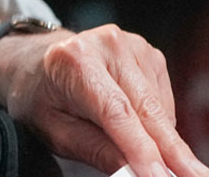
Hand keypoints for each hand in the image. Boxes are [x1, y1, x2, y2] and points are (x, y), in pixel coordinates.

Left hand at [0, 25, 208, 176]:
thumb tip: (133, 172)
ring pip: (160, 107)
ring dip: (167, 142)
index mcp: (75, 61)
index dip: (142, 148)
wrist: (36, 60)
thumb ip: (95, 150)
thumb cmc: (40, 96)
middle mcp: (107, 45)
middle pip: (147, 109)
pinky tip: (146, 133)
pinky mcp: (149, 53)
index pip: (116, 112)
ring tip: (165, 167)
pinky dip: (161, 124)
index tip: (160, 176)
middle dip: (173, 151)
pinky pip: (164, 99)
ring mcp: (132, 45)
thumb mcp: (54, 130)